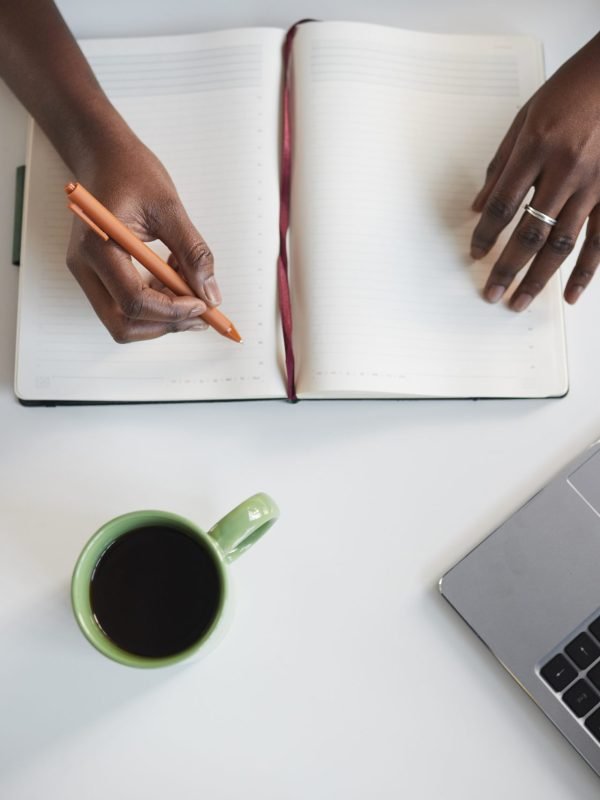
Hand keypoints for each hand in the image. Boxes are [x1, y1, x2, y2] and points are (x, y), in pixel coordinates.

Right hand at [66, 133, 220, 341]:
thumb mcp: (169, 206)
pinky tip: (174, 279)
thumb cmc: (130, 171)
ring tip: (188, 287)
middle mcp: (85, 266)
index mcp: (98, 245)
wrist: (103, 155)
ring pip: (123, 322)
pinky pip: (124, 306)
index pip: (135, 300)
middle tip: (201, 311)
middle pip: (123, 324)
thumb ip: (193, 252)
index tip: (203, 304)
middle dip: (166, 324)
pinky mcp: (97, 275)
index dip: (173, 310)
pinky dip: (155, 305)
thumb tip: (210, 293)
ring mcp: (88, 273)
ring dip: (162, 316)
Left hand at [470, 33, 599, 310]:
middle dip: (507, 268)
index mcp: (536, 148)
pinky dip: (585, 271)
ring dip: (538, 278)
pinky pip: (599, 240)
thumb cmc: (572, 90)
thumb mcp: (526, 118)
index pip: (501, 206)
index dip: (486, 235)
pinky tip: (570, 294)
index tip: (475, 254)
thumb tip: (478, 205)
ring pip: (562, 244)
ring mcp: (594, 184)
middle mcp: (565, 170)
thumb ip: (501, 164)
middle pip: (529, 233)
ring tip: (519, 302)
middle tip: (492, 294)